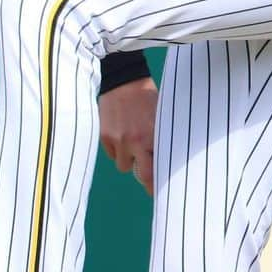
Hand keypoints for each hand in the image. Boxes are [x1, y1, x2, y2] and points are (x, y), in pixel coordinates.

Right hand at [98, 76, 158, 195]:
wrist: (124, 80)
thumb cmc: (147, 98)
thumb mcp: (160, 116)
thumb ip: (160, 139)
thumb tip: (165, 161)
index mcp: (153, 136)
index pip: (157, 169)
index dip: (159, 182)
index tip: (163, 191)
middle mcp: (136, 141)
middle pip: (142, 175)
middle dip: (146, 178)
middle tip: (148, 177)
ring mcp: (119, 139)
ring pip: (123, 165)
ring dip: (129, 159)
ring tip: (132, 142)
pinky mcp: (105, 136)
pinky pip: (112, 154)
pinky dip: (117, 149)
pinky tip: (121, 134)